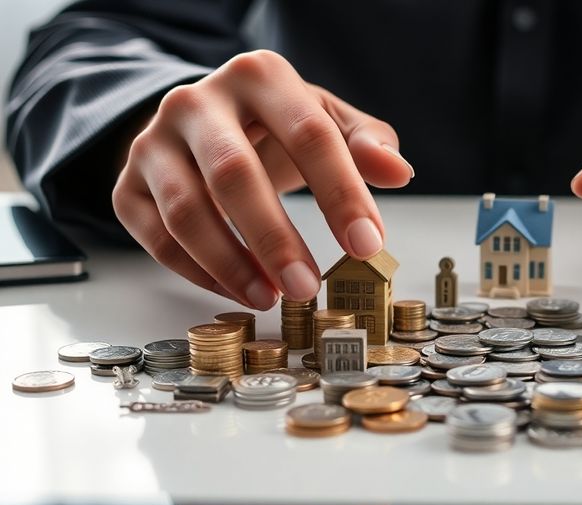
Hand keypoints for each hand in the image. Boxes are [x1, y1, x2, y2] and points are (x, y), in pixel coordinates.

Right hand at [112, 50, 413, 309]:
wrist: (205, 120)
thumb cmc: (278, 124)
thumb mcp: (329, 120)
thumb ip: (368, 144)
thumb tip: (399, 172)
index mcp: (260, 76)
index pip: (309, 135)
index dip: (342, 193)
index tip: (368, 245)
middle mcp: (198, 101)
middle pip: (234, 174)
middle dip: (275, 239)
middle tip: (308, 287)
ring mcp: (154, 141)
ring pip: (187, 210)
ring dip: (231, 264)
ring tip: (272, 298)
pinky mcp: (127, 183)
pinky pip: (156, 236)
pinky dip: (198, 273)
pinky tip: (239, 291)